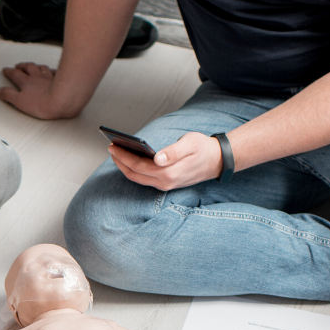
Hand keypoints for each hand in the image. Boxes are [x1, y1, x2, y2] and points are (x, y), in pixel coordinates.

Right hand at [0, 62, 63, 119]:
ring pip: (41, 68)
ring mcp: (48, 77)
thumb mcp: (19, 102)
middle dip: (22, 66)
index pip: (15, 75)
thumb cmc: (41, 104)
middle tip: (18, 65)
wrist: (61, 101)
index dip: (9, 72)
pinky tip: (52, 71)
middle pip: (28, 68)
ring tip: (34, 66)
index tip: (6, 70)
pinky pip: (54, 72)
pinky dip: (51, 70)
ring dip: (36, 66)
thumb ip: (8, 95)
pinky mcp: (59, 80)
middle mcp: (37, 77)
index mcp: (26, 82)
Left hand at [109, 131, 223, 190]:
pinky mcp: (165, 184)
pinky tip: (129, 159)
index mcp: (168, 173)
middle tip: (111, 148)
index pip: (138, 166)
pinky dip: (134, 169)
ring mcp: (164, 185)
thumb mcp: (190, 144)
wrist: (217, 161)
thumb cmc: (203, 148)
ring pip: (138, 178)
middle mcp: (164, 183)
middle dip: (120, 161)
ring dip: (125, 166)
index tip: (113, 146)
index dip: (124, 156)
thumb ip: (174, 151)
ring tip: (117, 153)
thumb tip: (158, 158)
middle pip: (134, 174)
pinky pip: (144, 178)